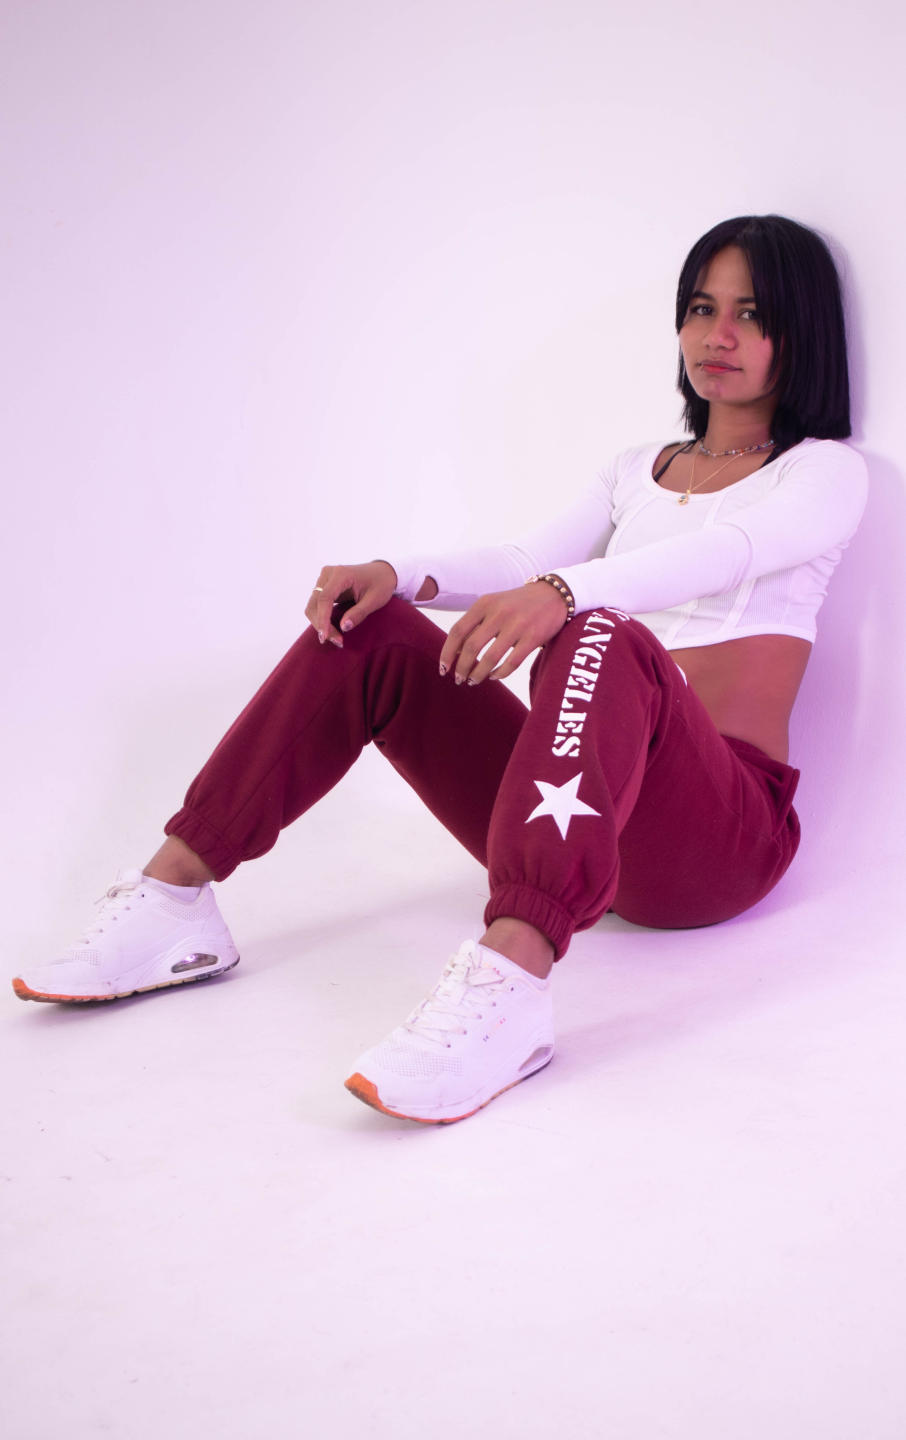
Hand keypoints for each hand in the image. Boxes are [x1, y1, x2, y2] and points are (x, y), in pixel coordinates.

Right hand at [304, 560, 397, 646]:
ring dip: (320, 624)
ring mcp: (324, 579)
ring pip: (313, 606)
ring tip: (336, 639)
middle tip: (337, 642)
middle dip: (321, 625)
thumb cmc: (381, 584)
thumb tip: (343, 627)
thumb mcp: (374, 600)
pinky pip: (317, 605)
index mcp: (340, 574)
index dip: (323, 619)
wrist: (382, 572)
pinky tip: (332, 630)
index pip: (325, 598)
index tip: (324, 637)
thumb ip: (359, 613)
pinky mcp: (324, 587)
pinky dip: (322, 619)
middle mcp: (328, 574)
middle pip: (315, 603)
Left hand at [439, 582, 569, 684]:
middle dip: (462, 667)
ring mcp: (517, 625)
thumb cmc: (517, 604)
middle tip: (458, 679)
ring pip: (490, 658)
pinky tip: (494, 676)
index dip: (447, 653)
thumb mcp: (494, 605)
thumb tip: (456, 652)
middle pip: (472, 647)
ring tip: (473, 681)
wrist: (553, 594)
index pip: (458, 631)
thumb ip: (476, 623)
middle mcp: (499, 613)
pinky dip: (499, 674)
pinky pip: (512, 663)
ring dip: (478, 674)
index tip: (443, 668)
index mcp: (484, 603)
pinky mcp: (533, 637)